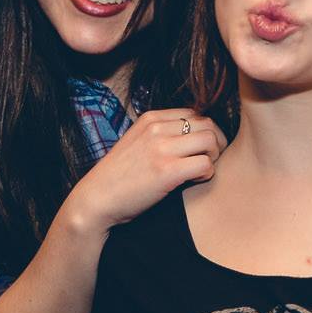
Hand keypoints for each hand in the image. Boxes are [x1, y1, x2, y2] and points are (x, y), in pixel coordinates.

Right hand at [64, 109, 226, 234]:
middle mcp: (157, 128)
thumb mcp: (137, 141)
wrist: (96, 199)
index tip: (200, 148)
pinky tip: (195, 181)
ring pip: (211, 140)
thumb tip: (195, 133)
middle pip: (208, 123)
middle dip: (216, 142)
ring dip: (214, 156)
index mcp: (151, 118)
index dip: (205, 131)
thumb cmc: (119, 176)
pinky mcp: (167, 171)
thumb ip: (161, 133)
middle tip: (208, 159)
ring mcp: (161, 148)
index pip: (195, 112)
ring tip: (201, 170)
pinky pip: (206, 164)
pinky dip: (207, 174)